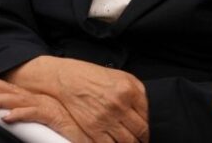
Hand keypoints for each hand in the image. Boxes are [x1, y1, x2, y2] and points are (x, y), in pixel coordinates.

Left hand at [0, 77, 89, 141]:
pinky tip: (7, 117)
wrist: (93, 127)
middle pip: (13, 90)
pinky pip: (33, 114)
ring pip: (19, 100)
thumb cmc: (74, 124)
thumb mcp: (52, 119)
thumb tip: (19, 117)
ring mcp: (47, 107)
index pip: (15, 91)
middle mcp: (42, 100)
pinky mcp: (54, 117)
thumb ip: (38, 117)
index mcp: (40, 100)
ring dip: (1, 100)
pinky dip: (20, 114)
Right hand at [8, 56, 148, 141]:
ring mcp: (107, 118)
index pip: (147, 116)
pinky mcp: (93, 129)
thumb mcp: (118, 76)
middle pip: (140, 131)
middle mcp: (120, 104)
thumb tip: (145, 112)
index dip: (147, 126)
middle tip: (140, 140)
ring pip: (127, 142)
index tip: (145, 131)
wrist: (64, 80)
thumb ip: (135, 92)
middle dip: (141, 138)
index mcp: (129, 90)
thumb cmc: (89, 77)